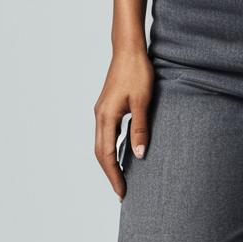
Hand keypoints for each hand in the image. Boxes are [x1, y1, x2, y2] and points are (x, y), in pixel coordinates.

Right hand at [94, 45, 154, 200]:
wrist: (128, 49)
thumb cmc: (137, 71)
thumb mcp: (143, 100)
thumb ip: (140, 128)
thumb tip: (139, 156)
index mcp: (106, 117)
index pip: (106, 155)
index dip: (114, 175)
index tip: (122, 192)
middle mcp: (100, 115)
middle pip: (100, 152)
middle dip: (110, 173)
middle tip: (121, 191)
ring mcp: (101, 110)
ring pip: (101, 143)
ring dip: (109, 161)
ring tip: (121, 177)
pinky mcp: (107, 105)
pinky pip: (105, 133)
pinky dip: (110, 148)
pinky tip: (121, 152)